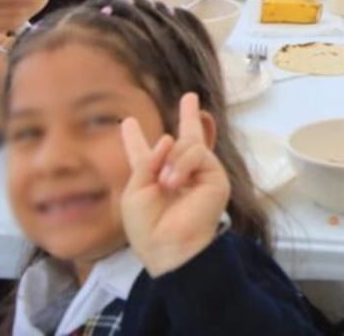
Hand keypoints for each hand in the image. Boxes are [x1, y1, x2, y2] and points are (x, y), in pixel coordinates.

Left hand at [120, 93, 228, 276]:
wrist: (169, 245)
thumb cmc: (146, 225)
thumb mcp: (134, 190)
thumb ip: (147, 159)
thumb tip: (170, 137)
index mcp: (153, 178)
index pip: (146, 154)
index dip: (136, 138)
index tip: (129, 122)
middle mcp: (178, 172)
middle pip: (186, 139)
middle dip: (189, 117)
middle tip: (190, 97)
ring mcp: (199, 172)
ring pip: (187, 143)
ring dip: (173, 160)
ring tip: (166, 183)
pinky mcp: (214, 175)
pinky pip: (198, 153)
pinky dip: (183, 164)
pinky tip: (175, 182)